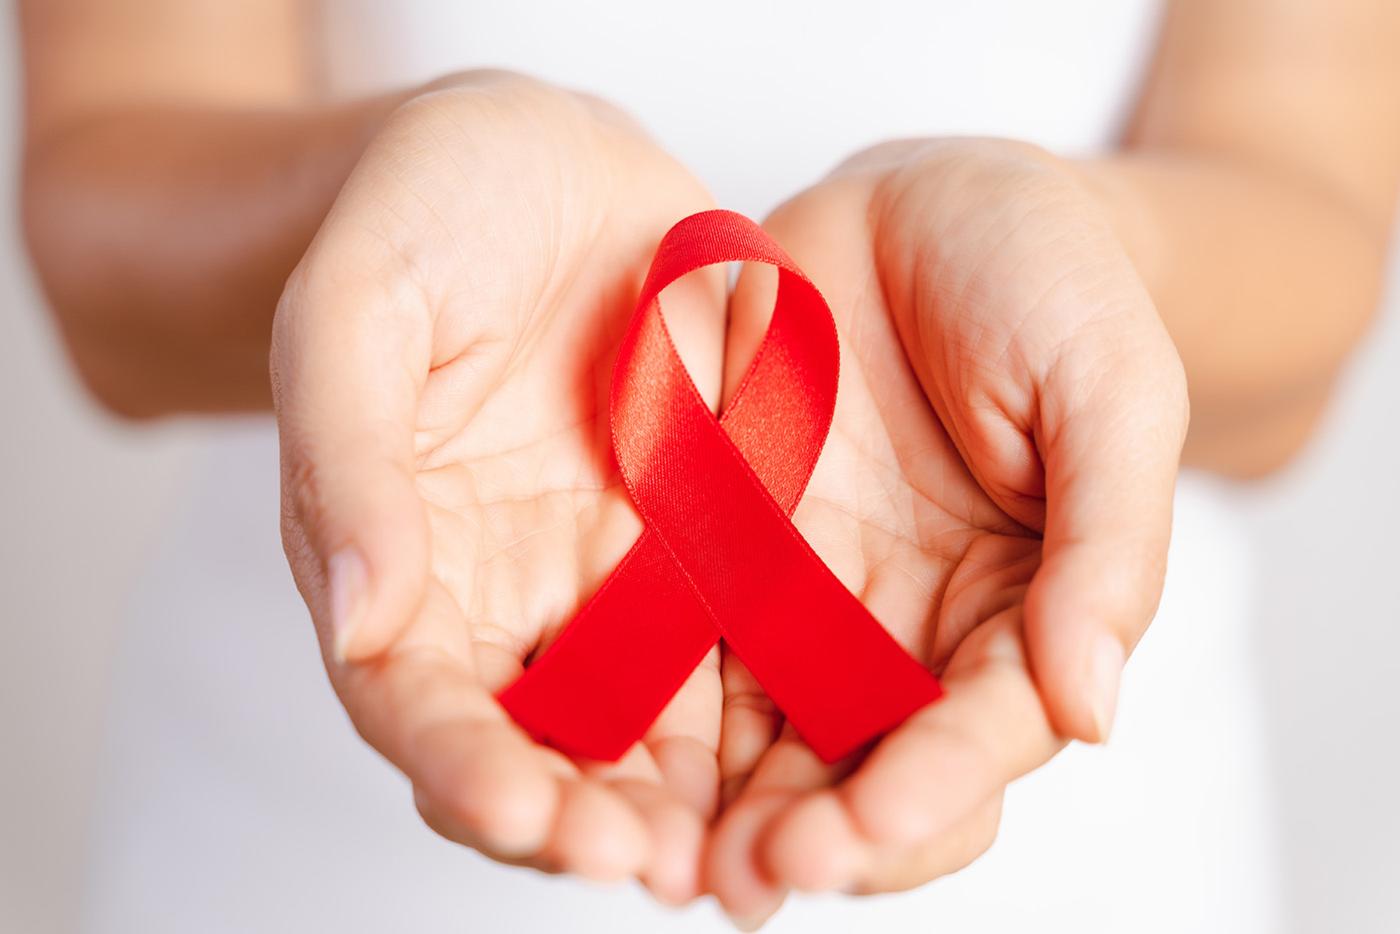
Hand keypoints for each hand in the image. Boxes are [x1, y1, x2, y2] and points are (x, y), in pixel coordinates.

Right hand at [271, 72, 724, 900]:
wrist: (539, 162)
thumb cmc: (422, 217)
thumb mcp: (359, 306)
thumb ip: (349, 455)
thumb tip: (361, 619)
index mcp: (403, 562)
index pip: (415, 701)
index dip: (461, 767)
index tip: (518, 811)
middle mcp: (511, 595)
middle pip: (542, 745)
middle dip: (591, 817)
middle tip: (656, 864)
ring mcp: (617, 574)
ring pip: (654, 720)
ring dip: (695, 799)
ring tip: (748, 854)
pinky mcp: (711, 538)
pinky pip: (747, 635)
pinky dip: (777, 706)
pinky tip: (828, 747)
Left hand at [706, 139, 1188, 924]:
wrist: (930, 199)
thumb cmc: (1049, 283)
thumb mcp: (1110, 388)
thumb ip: (1107, 545)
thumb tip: (1093, 712)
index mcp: (1016, 614)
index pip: (975, 737)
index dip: (922, 798)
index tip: (856, 839)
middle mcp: (904, 626)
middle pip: (859, 764)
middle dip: (807, 831)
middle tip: (742, 875)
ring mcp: (803, 590)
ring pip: (756, 727)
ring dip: (709, 801)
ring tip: (656, 854)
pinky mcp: (717, 541)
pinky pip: (675, 632)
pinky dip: (640, 699)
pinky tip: (593, 742)